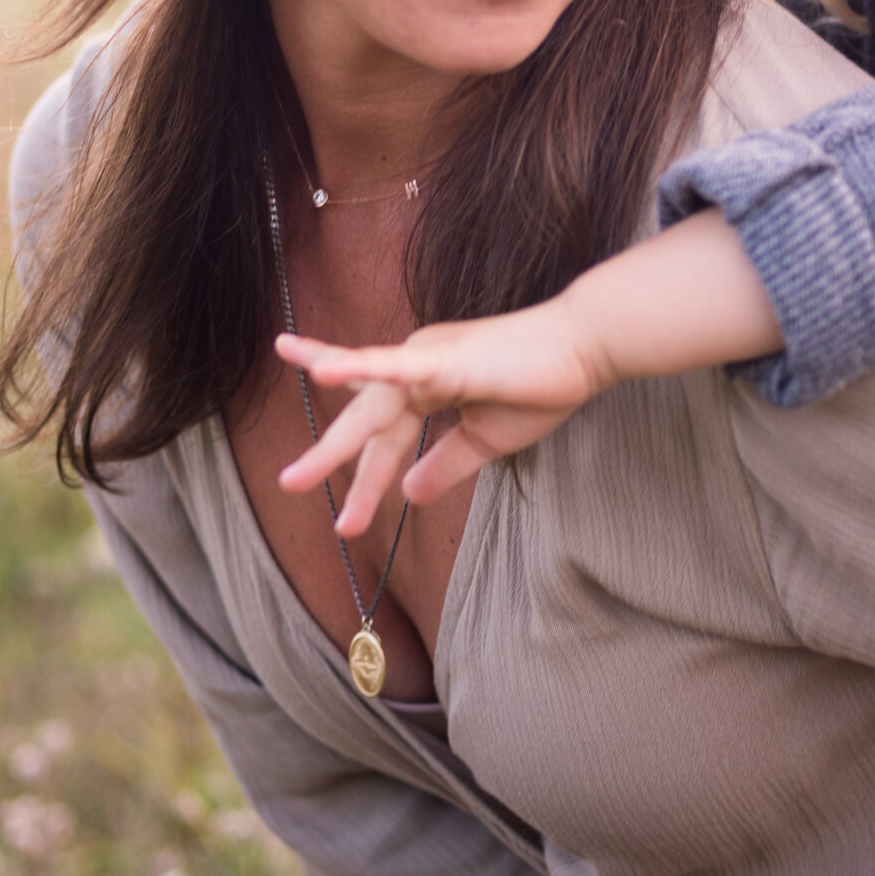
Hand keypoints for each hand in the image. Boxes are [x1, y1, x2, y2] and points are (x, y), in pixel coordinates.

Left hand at [277, 301, 606, 527]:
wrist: (586, 350)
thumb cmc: (543, 384)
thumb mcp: (486, 440)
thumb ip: (445, 464)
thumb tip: (409, 495)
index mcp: (427, 383)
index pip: (385, 437)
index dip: (366, 480)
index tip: (346, 526)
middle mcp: (417, 365)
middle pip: (366, 422)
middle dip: (328, 459)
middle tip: (288, 486)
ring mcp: (428, 357)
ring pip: (372, 406)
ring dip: (333, 445)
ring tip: (293, 478)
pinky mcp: (446, 357)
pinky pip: (395, 366)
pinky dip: (359, 368)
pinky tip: (323, 372)